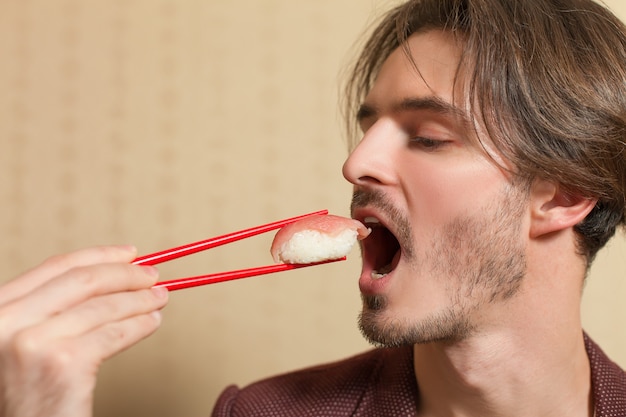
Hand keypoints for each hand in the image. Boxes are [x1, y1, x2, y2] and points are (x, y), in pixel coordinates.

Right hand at [0, 245, 167, 416]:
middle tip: (153, 275)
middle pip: (82, 280)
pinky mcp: (63, 364)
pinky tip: (151, 322)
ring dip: (140, 300)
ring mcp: (33, 342)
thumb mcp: (26, 343)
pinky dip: (141, 324)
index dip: (99, 256)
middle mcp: (6, 322)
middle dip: (126, 274)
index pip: (55, 268)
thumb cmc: (29, 396)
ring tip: (159, 299)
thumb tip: (114, 277)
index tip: (130, 253)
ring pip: (104, 306)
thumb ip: (54, 310)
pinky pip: (115, 333)